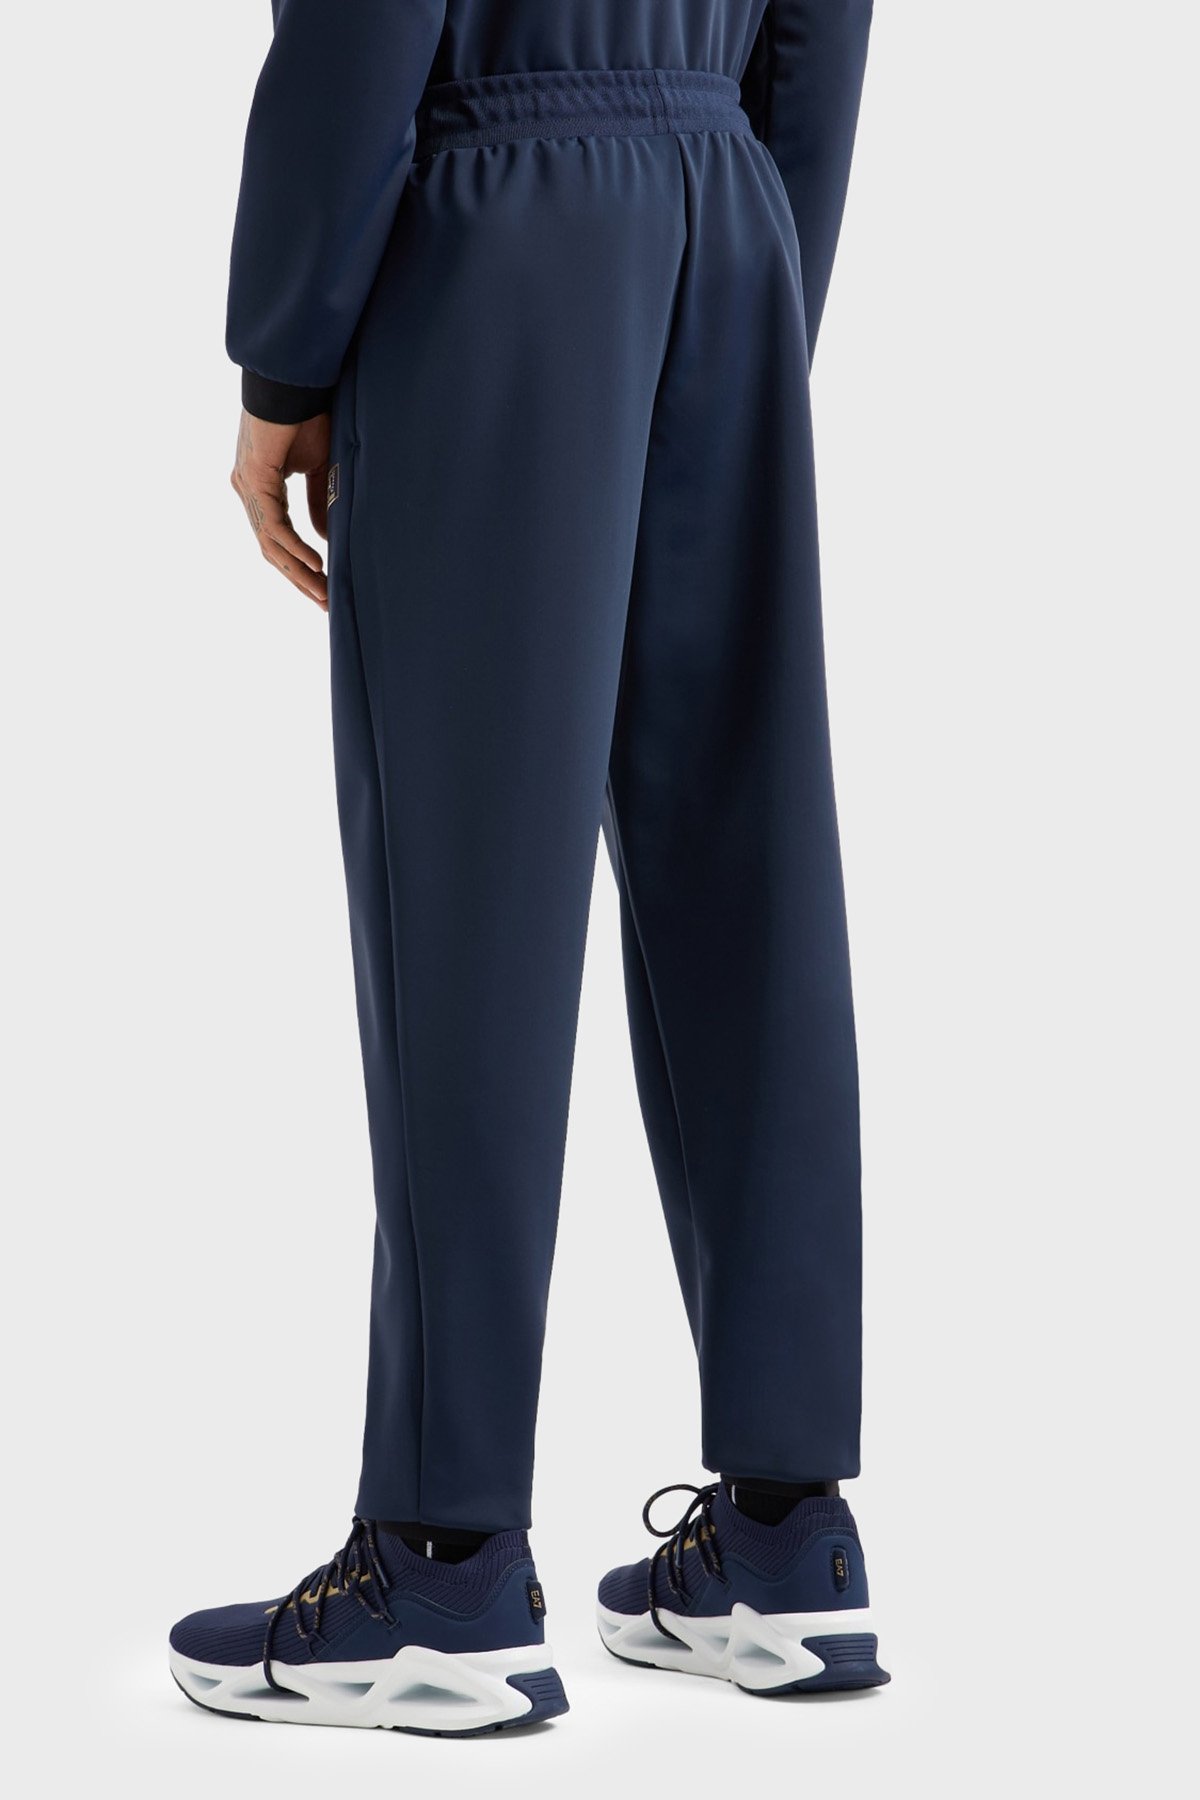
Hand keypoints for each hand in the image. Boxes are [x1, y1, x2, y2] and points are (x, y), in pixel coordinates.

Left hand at [231, 409, 331, 610]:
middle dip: (298, 578)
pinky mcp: (254, 479)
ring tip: (321, 594)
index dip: (299, 564)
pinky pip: (275, 526)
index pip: (277, 536)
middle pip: (271, 548)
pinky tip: (315, 564)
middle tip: (322, 603)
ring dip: (298, 572)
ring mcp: (248, 486)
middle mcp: (248, 489)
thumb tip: (324, 538)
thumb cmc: (308, 414)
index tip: (323, 587)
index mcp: (260, 485)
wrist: (295, 381)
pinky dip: (295, 547)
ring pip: (271, 543)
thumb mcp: (321, 468)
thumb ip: (319, 504)